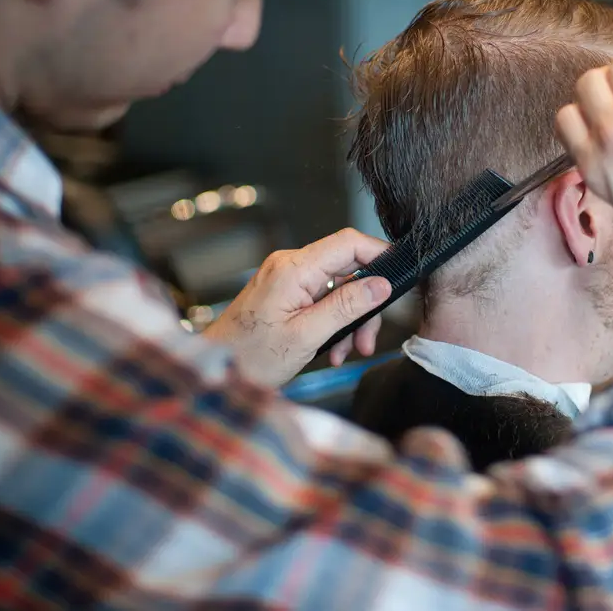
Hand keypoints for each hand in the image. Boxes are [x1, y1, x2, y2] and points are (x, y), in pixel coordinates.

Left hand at [201, 228, 391, 385]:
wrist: (214, 370)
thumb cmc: (248, 358)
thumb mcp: (306, 336)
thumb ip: (346, 307)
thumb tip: (381, 285)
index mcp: (293, 269)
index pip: (347, 242)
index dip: (378, 253)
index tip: (398, 275)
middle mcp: (289, 266)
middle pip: (346, 268)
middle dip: (364, 303)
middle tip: (367, 339)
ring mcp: (286, 278)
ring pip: (337, 287)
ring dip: (349, 319)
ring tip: (346, 351)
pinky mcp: (285, 292)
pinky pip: (321, 298)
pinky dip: (332, 321)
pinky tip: (330, 349)